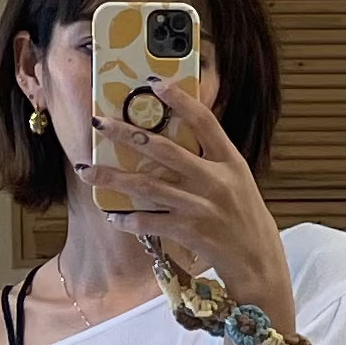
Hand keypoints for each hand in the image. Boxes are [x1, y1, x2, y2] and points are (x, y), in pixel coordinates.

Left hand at [76, 80, 289, 318]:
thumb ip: (211, 159)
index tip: (155, 83)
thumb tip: (173, 139)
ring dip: (113, 178)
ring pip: (148, 186)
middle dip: (126, 134)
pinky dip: (129, 219)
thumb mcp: (237, 180)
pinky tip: (113, 215)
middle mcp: (215, 180)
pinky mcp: (189, 231)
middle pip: (164, 150)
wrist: (257, 260)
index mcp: (230, 161)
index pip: (205, 122)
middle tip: (99, 122)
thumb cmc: (244, 217)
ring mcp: (201, 206)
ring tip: (87, 170)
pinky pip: (150, 222)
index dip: (180, 100)